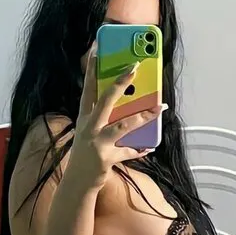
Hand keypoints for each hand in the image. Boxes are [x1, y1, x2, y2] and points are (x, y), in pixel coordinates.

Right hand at [70, 46, 164, 189]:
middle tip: (134, 67)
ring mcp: (97, 143)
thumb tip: (130, 103)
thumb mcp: (90, 132)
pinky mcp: (106, 159)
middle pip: (105, 100)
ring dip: (143, 116)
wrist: (76, 183)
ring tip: (159, 108)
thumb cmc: (87, 153)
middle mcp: (89, 127)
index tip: (96, 52)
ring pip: (123, 125)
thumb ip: (105, 118)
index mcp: (84, 118)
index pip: (87, 89)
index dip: (91, 70)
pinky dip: (141, 149)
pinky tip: (150, 146)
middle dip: (120, 83)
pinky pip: (129, 152)